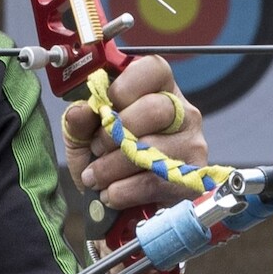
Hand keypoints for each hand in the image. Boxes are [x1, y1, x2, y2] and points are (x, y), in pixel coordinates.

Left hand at [63, 56, 206, 208]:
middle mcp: (182, 110)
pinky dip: (126, 190)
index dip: (123, 88)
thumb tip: (80, 110)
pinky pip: (157, 181)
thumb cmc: (104, 156)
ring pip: (154, 148)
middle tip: (96, 149)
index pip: (153, 69)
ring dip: (114, 167)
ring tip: (96, 177)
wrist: (118, 205)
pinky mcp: (192, 176)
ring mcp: (192, 142)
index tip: (102, 110)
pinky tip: (111, 193)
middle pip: (155, 109)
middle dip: (115, 133)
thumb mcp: (83, 134)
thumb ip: (80, 120)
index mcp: (157, 87)